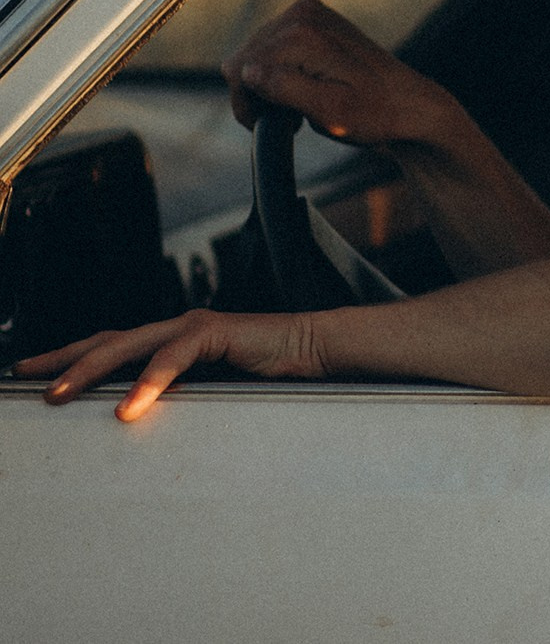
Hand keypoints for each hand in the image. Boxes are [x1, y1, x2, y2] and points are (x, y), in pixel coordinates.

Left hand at [12, 310, 328, 421]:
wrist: (317, 351)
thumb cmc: (272, 374)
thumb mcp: (215, 391)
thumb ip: (182, 398)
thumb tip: (142, 424)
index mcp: (175, 342)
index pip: (112, 347)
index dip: (72, 359)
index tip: (35, 374)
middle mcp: (178, 328)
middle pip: (107, 341)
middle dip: (63, 360)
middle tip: (26, 378)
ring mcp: (193, 327)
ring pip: (127, 346)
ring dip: (89, 371)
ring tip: (59, 394)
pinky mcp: (214, 332)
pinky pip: (171, 359)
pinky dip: (147, 383)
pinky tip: (128, 408)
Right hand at [221, 0, 463, 147]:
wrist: (411, 106)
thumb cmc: (376, 114)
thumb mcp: (329, 112)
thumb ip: (285, 88)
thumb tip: (248, 72)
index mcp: (304, 32)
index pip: (240, 67)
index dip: (247, 103)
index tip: (268, 124)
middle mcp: (304, 13)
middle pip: (244, 57)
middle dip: (257, 92)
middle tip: (288, 118)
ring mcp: (311, 14)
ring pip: (257, 54)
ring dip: (269, 84)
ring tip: (299, 107)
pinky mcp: (316, 22)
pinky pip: (275, 48)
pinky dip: (282, 71)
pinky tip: (303, 89)